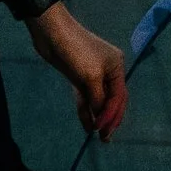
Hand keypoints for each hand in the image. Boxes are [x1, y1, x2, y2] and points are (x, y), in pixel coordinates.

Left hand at [27, 1, 127, 140]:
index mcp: (116, 67)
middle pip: (111, 100)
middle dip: (108, 119)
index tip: (102, 130)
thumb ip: (98, 99)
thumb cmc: (76, 51)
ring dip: (97, 117)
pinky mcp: (78, 76)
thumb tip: (101, 117)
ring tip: (96, 136)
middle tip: (104, 138)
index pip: (119, 97)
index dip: (111, 115)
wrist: (51, 33)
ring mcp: (92, 74)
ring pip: (98, 100)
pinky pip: (86, 97)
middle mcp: (108, 71)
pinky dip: (86, 110)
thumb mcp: (91, 77)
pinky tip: (86, 124)